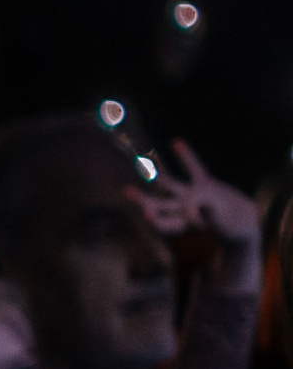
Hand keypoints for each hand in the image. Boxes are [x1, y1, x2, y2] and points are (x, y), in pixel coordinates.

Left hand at [134, 140, 262, 291]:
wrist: (242, 220)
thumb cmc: (230, 226)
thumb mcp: (220, 222)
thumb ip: (208, 212)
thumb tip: (198, 201)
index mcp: (183, 223)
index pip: (166, 223)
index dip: (157, 220)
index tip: (149, 216)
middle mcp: (182, 208)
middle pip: (158, 203)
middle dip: (143, 198)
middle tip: (126, 190)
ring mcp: (191, 195)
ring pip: (170, 184)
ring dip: (156, 173)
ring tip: (142, 161)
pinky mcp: (204, 184)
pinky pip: (194, 167)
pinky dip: (187, 156)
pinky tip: (177, 142)